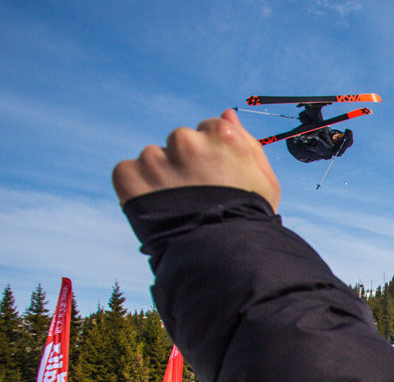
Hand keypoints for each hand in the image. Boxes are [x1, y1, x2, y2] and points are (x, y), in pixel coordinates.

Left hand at [112, 109, 280, 210]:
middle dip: (185, 164)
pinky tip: (159, 210)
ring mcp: (155, 158)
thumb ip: (248, 142)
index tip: (217, 181)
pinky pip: (128, 173)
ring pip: (154, 159)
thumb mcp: (265, 182)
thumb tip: (228, 114)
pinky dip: (138, 189)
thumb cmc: (251, 220)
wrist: (221, 256)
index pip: (209, 131)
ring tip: (178, 208)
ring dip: (161, 177)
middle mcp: (186, 140)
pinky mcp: (129, 175)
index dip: (214, 158)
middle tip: (198, 197)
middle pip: (180, 143)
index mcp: (222, 135)